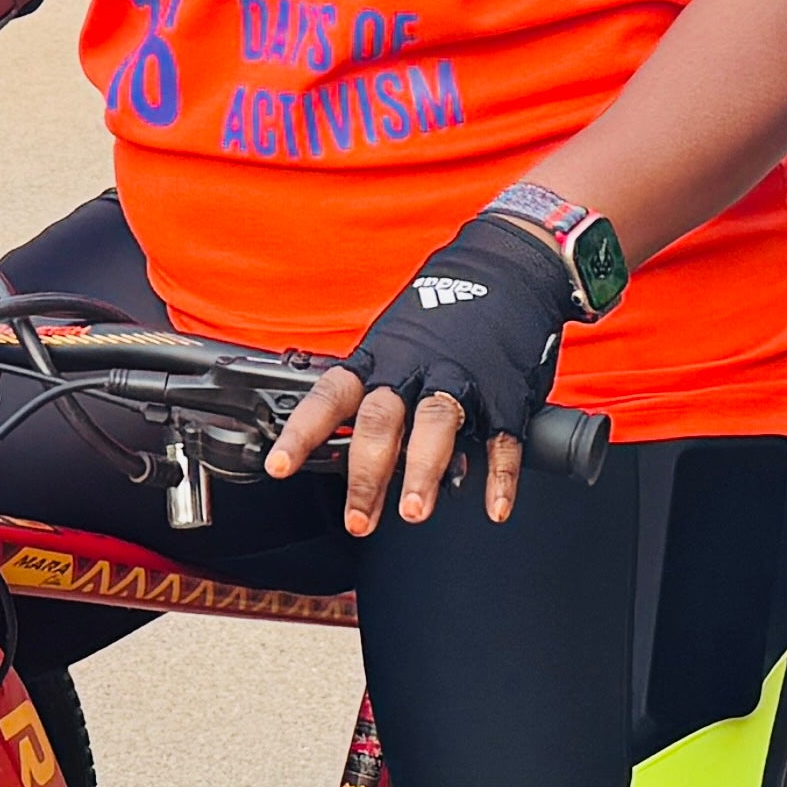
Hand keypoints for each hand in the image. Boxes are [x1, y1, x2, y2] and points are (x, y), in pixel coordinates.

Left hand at [270, 215, 577, 533]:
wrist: (508, 265)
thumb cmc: (442, 314)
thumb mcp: (396, 343)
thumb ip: (378, 400)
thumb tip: (359, 461)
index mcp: (379, 358)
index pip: (329, 396)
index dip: (302, 432)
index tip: (278, 466)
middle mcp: (414, 368)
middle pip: (380, 421)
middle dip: (367, 474)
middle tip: (358, 521)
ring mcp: (461, 378)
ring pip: (436, 424)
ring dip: (423, 472)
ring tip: (414, 512)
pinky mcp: (505, 391)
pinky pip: (502, 437)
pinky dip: (500, 476)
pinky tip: (494, 507)